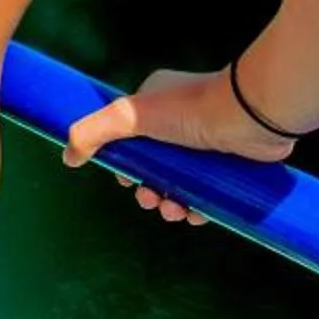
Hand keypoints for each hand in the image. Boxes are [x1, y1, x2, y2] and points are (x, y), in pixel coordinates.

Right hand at [60, 68, 298, 224]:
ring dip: (171, 204)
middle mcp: (181, 122)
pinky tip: (196, 214)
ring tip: (175, 211)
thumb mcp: (130, 116)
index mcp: (155, 105)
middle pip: (153, 168)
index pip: (130, 141)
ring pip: (179, 184)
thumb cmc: (190, 110)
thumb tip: (68, 157)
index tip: (125, 181)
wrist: (251, 117)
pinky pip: (207, 194)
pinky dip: (197, 208)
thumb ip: (93, 132)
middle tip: (151, 200)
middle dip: (147, 191)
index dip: (124, 167)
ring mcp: (206, 144)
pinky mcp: (229, 165)